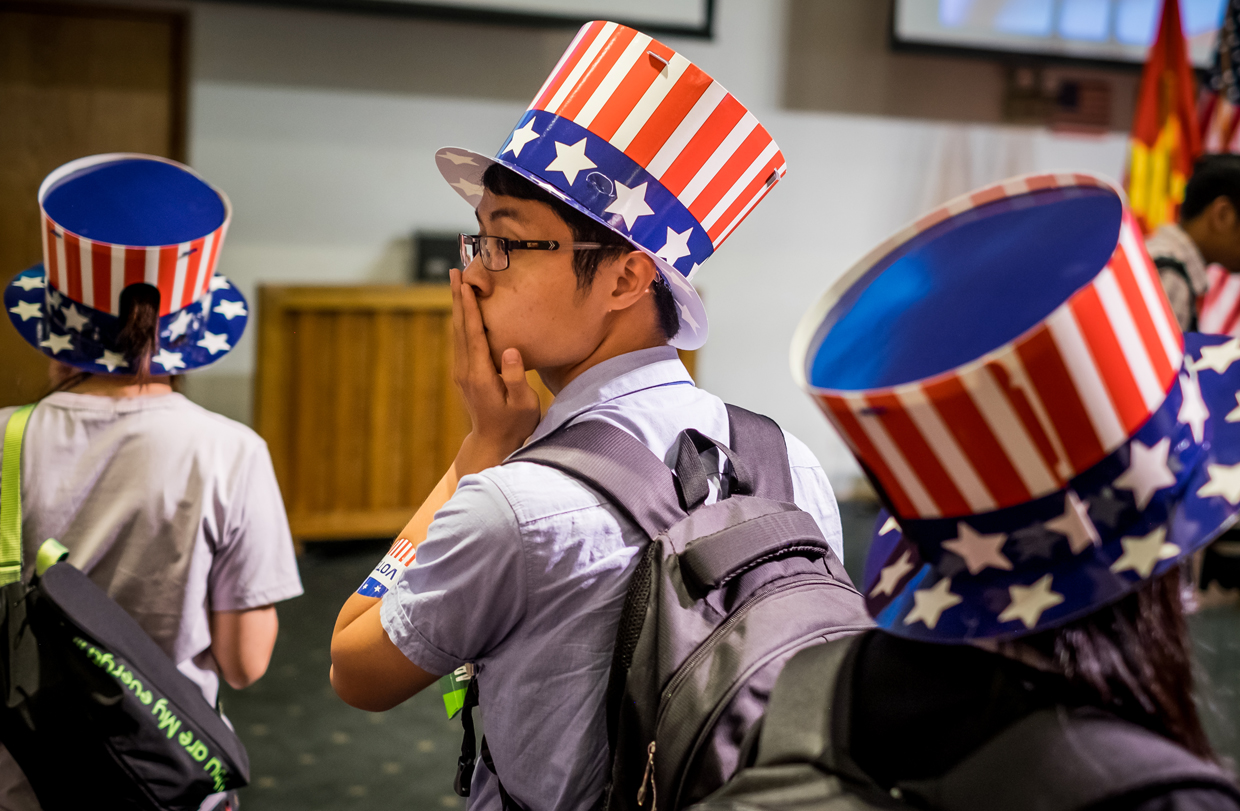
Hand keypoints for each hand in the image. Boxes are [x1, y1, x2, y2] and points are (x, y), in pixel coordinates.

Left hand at [450, 268, 541, 474]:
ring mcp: (462, 371)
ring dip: (457, 306)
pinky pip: (460, 340)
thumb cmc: (515, 423)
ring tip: (456, 281)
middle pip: (460, 327)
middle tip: (454, 271)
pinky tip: (463, 309)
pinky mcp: (464, 373)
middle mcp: (465, 370)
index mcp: (480, 375)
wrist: (493, 442)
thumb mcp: (523, 404)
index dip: (470, 308)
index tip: (466, 285)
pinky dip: (461, 320)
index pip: (473, 334)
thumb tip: (509, 350)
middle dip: (457, 298)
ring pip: (457, 331)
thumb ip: (515, 378)